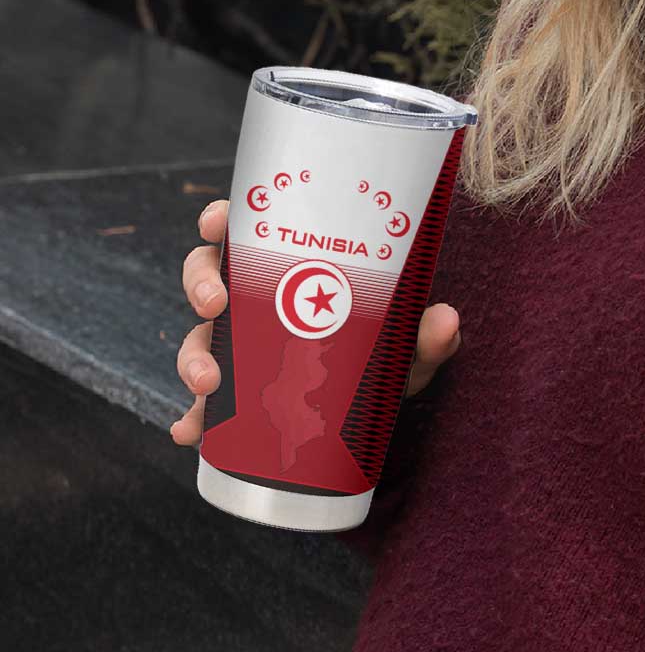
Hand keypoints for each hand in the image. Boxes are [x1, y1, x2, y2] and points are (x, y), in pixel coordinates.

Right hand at [169, 199, 461, 444]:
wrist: (380, 404)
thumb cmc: (388, 352)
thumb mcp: (408, 343)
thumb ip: (427, 334)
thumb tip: (447, 320)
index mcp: (289, 267)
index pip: (246, 230)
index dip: (221, 219)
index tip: (216, 221)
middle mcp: (257, 300)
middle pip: (208, 276)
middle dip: (202, 286)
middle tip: (216, 305)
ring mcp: (242, 346)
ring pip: (199, 337)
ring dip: (193, 356)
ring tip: (208, 384)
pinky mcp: (237, 394)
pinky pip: (205, 403)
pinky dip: (193, 417)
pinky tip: (190, 432)